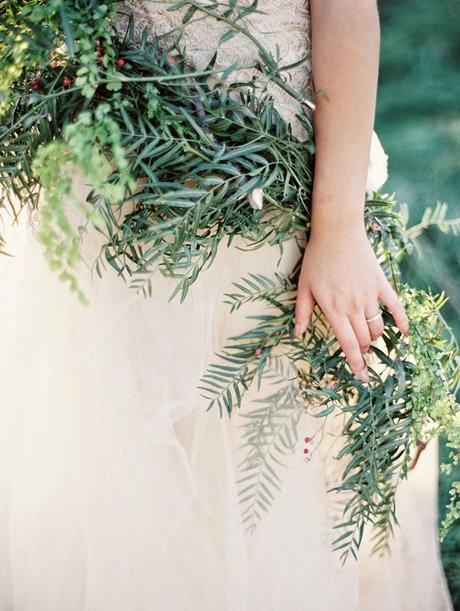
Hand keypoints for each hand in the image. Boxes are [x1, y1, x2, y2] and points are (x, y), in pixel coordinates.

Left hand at [293, 225, 408, 382]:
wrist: (337, 231)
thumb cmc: (317, 259)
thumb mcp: (303, 286)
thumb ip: (301, 312)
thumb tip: (297, 334)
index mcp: (334, 309)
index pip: (348, 344)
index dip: (355, 364)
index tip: (362, 378)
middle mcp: (354, 306)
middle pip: (364, 339)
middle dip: (363, 353)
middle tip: (360, 357)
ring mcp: (369, 296)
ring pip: (377, 327)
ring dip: (374, 338)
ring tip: (368, 340)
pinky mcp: (381, 284)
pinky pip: (395, 306)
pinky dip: (401, 320)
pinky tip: (403, 331)